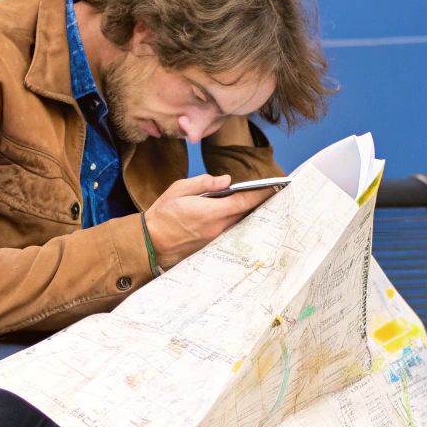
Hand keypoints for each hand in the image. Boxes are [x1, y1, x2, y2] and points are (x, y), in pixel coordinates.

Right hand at [142, 174, 280, 268]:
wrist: (151, 242)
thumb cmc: (163, 214)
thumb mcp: (180, 189)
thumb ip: (205, 183)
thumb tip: (226, 180)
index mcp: (210, 212)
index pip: (243, 201)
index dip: (260, 193)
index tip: (274, 186)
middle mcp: (217, 228)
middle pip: (245, 213)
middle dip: (258, 202)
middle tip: (272, 192)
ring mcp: (216, 239)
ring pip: (239, 223)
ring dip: (248, 213)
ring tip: (259, 202)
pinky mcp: (212, 246)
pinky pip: (230, 232)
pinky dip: (237, 222)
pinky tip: (239, 216)